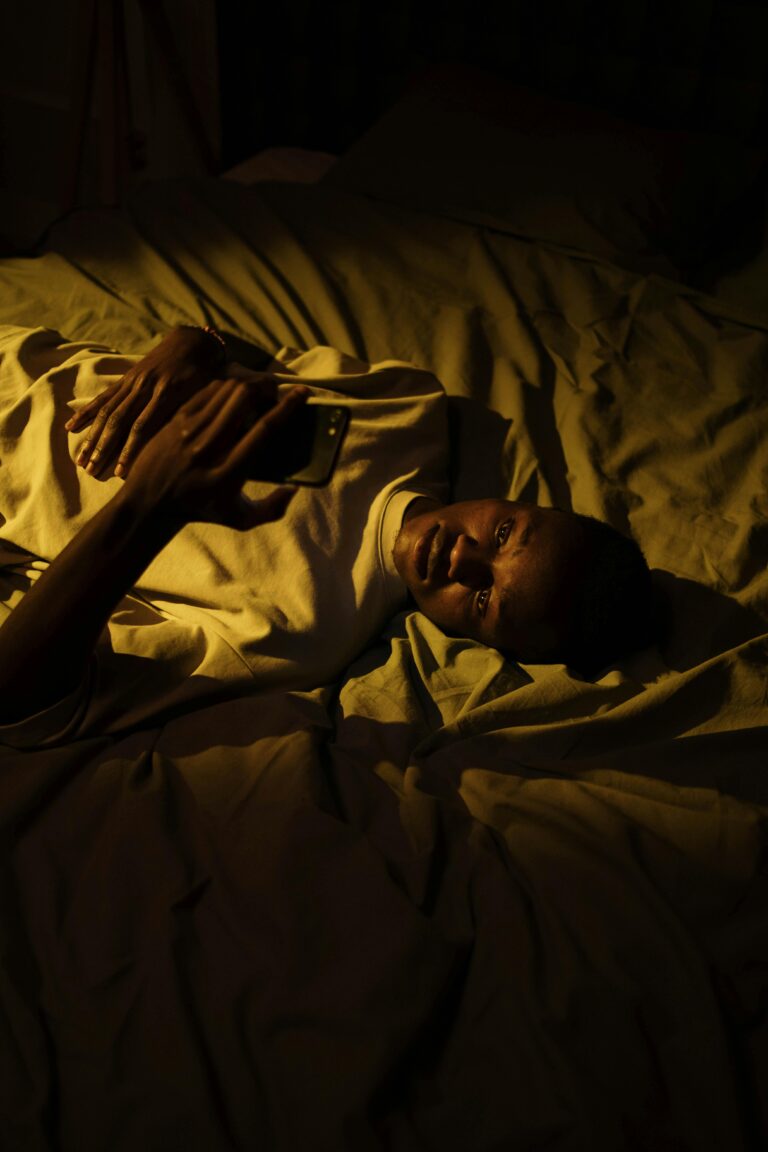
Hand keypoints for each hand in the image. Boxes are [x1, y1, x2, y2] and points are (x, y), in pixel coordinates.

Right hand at [65, 327, 276, 479]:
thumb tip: (274, 400)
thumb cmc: (218, 373)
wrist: (192, 340)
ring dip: (98, 439)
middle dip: (110, 450)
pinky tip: (71, 429)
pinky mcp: (129, 383)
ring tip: (85, 464)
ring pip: (114, 414)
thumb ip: (257, 394)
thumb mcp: (239, 383)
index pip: (154, 426)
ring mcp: (139, 386)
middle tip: (98, 476)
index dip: (138, 448)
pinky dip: (88, 413)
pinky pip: (106, 400)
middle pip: (128, 423)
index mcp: (182, 394)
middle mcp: (156, 390)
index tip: (124, 472)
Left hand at [122, 377, 310, 530]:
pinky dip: (226, 387)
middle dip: (265, 387)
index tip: (301, 393)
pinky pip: (207, 392)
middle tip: (275, 391)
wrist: (148, 502)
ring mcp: (189, 431)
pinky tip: (233, 394)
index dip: (286, 408)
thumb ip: (272, 510)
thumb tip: (295, 489)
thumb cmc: (200, 510)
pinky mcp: (176, 420)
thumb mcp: (239, 519)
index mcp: (228, 474)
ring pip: (225, 391)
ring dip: (247, 384)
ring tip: (257, 391)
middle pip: (243, 399)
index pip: (263, 431)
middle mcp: (208, 449)